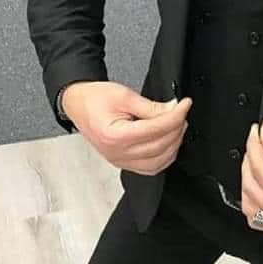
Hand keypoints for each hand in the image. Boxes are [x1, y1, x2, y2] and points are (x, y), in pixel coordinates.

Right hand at [62, 81, 191, 174]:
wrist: (77, 104)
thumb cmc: (94, 98)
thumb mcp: (124, 95)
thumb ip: (151, 107)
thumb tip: (173, 110)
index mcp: (115, 136)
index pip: (155, 130)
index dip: (175, 116)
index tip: (185, 104)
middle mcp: (117, 153)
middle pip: (159, 147)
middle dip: (176, 128)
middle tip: (182, 112)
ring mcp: (120, 161)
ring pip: (158, 162)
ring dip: (173, 144)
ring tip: (176, 125)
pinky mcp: (122, 163)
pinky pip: (150, 168)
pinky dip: (164, 157)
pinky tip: (168, 142)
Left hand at [240, 119, 262, 231]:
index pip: (258, 166)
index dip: (255, 144)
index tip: (256, 130)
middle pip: (249, 182)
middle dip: (250, 158)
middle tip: (257, 141)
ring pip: (247, 203)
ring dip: (247, 181)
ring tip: (256, 162)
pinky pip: (256, 218)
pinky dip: (252, 201)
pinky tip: (257, 186)